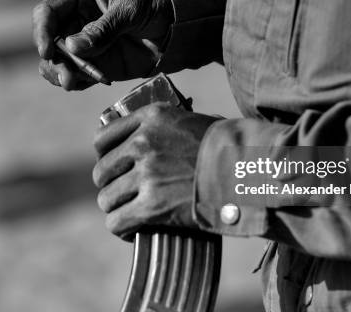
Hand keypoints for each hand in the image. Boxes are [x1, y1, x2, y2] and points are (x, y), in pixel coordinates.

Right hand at [33, 0, 173, 89]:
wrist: (179, 19)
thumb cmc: (154, 0)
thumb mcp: (130, 9)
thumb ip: (103, 29)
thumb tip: (70, 47)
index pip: (47, 12)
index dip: (42, 32)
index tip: (47, 52)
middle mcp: (76, 19)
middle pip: (50, 41)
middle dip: (53, 60)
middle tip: (67, 77)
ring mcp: (85, 42)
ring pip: (59, 61)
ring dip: (61, 73)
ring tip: (73, 83)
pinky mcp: (97, 62)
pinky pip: (78, 75)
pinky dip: (78, 81)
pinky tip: (88, 82)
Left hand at [92, 103, 218, 239]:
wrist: (249, 171)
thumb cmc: (226, 147)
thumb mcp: (190, 121)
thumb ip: (160, 127)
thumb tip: (137, 136)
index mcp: (150, 118)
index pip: (103, 137)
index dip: (104, 155)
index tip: (112, 166)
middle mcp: (143, 143)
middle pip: (102, 171)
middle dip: (111, 185)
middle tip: (126, 194)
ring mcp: (146, 174)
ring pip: (106, 199)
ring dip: (117, 208)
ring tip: (130, 213)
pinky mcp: (152, 205)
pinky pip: (117, 222)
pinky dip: (122, 229)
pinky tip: (132, 231)